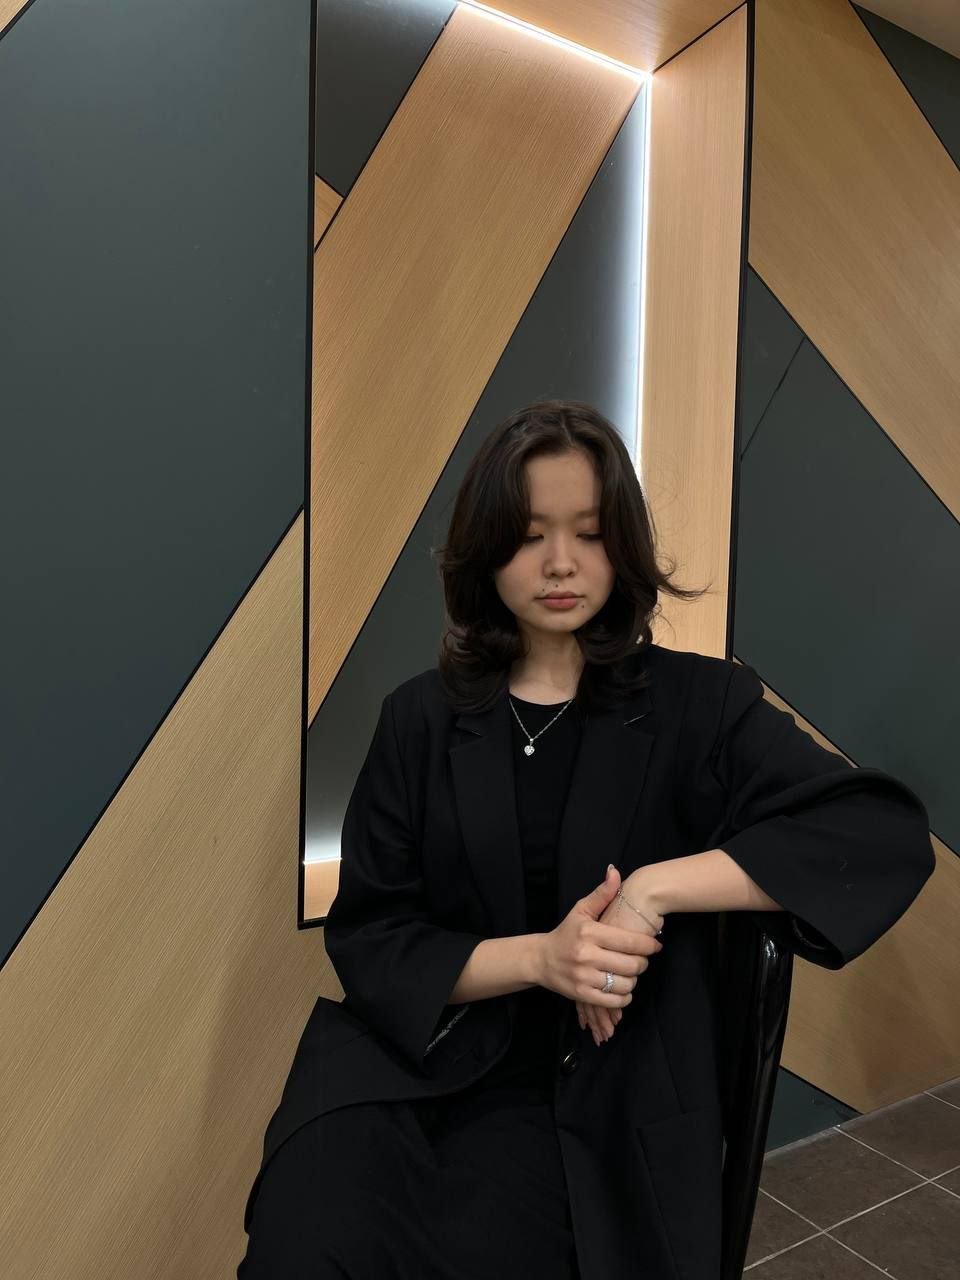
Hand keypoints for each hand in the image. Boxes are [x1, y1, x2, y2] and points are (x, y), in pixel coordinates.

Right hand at [535, 866, 662, 1044]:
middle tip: (641, 960)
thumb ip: (602, 894)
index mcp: (589, 932)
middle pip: (631, 964)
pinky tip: (623, 988)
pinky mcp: (581, 994)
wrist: (541, 959)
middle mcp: (586, 954)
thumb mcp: (581, 911)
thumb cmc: (566, 933)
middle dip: (642, 963)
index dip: (648, 945)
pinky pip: (614, 1000)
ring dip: (633, 980)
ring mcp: (583, 976)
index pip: (629, 941)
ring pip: (624, 983)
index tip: (655, 945)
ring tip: (630, 973)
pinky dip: (624, 996)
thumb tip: (615, 871)